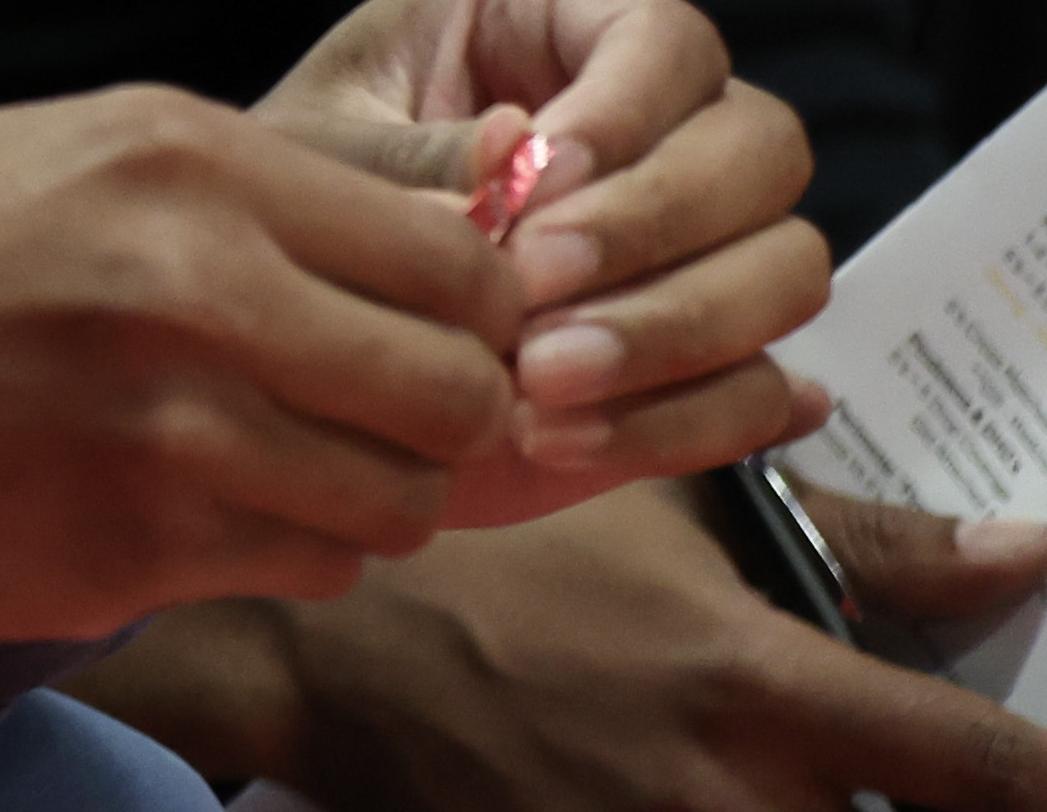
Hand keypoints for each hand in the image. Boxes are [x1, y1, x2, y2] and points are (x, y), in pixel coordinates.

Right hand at [0, 86, 537, 639]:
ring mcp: (163, 428)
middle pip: (456, 393)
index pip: (456, 262)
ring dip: (364, 498)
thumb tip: (453, 237)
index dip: (468, 315)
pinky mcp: (127, 549)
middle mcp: (190, 285)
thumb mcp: (71, 153)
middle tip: (369, 420)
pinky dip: (281, 552)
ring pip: (398, 502)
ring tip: (275, 468)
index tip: (420, 335)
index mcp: (180, 162)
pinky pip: (304, 570)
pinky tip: (195, 510)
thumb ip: (252, 194)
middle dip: (437, 420)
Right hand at [74, 472, 1046, 810]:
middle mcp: (728, 797)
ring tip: (785, 766)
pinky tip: (705, 785)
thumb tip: (1019, 554)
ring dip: (828, 811)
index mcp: (758, 685)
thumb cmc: (502, 555)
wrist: (316, 656)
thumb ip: (855, 540)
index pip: (985, 771)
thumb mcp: (666, 511)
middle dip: (916, 799)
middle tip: (896, 766)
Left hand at [257, 0, 834, 522]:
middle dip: (654, 235)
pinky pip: (763, 386)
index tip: (531, 197)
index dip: (625, 117)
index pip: (664, 40)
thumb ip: (403, 154)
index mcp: (556, 14)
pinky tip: (566, 438)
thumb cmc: (296, 183)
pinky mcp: (708, 348)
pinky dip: (681, 422)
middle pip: (760, 150)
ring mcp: (703, 235)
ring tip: (534, 387)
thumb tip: (512, 163)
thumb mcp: (313, 145)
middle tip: (528, 302)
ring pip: (786, 268)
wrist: (290, 300)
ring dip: (674, 337)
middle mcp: (659, 111)